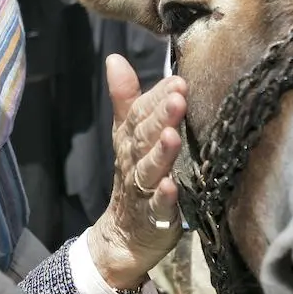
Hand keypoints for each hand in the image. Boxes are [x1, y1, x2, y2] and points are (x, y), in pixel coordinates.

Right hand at [87, 54, 186, 289]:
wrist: (123, 235)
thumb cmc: (133, 177)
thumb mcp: (126, 136)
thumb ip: (125, 99)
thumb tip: (114, 58)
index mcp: (130, 140)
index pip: (140, 113)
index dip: (156, 97)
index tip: (177, 80)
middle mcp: (134, 161)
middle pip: (144, 137)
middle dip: (160, 116)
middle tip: (178, 97)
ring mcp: (143, 190)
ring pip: (150, 168)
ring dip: (161, 152)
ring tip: (172, 136)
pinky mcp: (154, 218)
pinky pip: (158, 207)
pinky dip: (164, 197)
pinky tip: (172, 186)